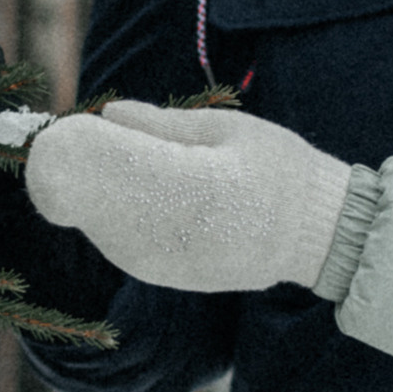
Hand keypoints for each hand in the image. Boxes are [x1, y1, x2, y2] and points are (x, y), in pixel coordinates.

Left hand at [25, 100, 354, 295]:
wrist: (317, 235)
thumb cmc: (279, 169)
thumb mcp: (228, 129)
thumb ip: (165, 124)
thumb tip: (109, 113)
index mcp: (196, 183)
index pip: (115, 165)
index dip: (81, 146)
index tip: (75, 125)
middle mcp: (174, 232)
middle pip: (95, 201)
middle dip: (77, 168)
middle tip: (77, 137)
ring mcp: (166, 262)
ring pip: (100, 226)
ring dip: (91, 194)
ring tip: (103, 161)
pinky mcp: (166, 278)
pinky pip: (118, 244)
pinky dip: (109, 218)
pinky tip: (122, 196)